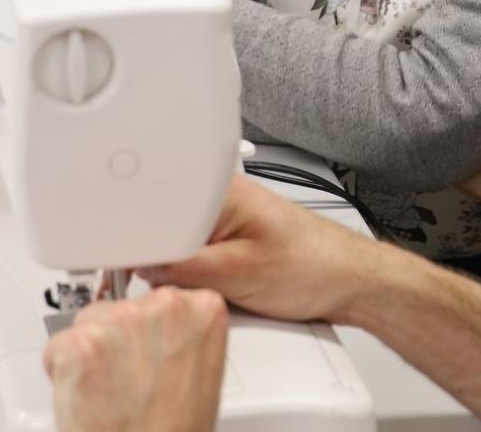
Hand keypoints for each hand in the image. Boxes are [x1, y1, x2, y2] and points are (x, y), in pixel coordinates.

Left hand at [43, 285, 227, 431]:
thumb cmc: (175, 431)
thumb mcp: (202, 373)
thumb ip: (181, 338)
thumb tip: (158, 333)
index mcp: (204, 309)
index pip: (164, 300)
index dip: (150, 331)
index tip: (152, 353)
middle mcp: (164, 305)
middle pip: (124, 307)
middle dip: (118, 340)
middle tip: (126, 381)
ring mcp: (120, 321)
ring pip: (89, 323)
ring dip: (91, 353)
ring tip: (107, 394)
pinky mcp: (80, 343)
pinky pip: (58, 346)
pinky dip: (63, 373)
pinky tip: (88, 398)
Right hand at [143, 175, 378, 324]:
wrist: (350, 280)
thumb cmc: (314, 265)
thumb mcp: (240, 274)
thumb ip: (185, 270)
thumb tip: (145, 271)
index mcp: (221, 190)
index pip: (157, 210)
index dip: (140, 244)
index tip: (130, 272)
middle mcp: (221, 200)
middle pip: (164, 231)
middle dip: (163, 263)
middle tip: (182, 287)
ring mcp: (224, 221)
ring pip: (179, 250)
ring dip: (184, 275)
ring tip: (214, 287)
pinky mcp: (230, 243)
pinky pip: (196, 260)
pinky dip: (198, 279)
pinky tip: (218, 290)